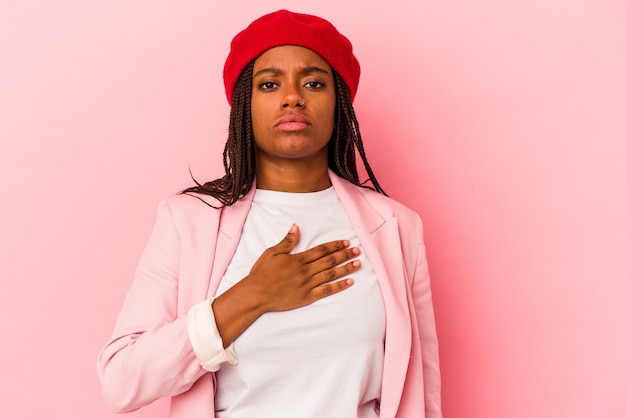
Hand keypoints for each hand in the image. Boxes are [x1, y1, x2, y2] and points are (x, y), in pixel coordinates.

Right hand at [246, 223, 360, 311]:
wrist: (256, 294)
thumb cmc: (261, 273)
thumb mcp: (272, 253)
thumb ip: (286, 241)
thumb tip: (296, 227)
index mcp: (298, 259)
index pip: (321, 250)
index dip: (335, 245)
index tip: (346, 242)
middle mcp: (306, 270)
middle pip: (330, 260)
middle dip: (345, 255)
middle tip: (358, 250)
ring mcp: (307, 284)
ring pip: (331, 274)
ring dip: (346, 268)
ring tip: (358, 264)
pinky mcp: (307, 297)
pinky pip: (326, 291)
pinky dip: (339, 286)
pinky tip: (349, 282)